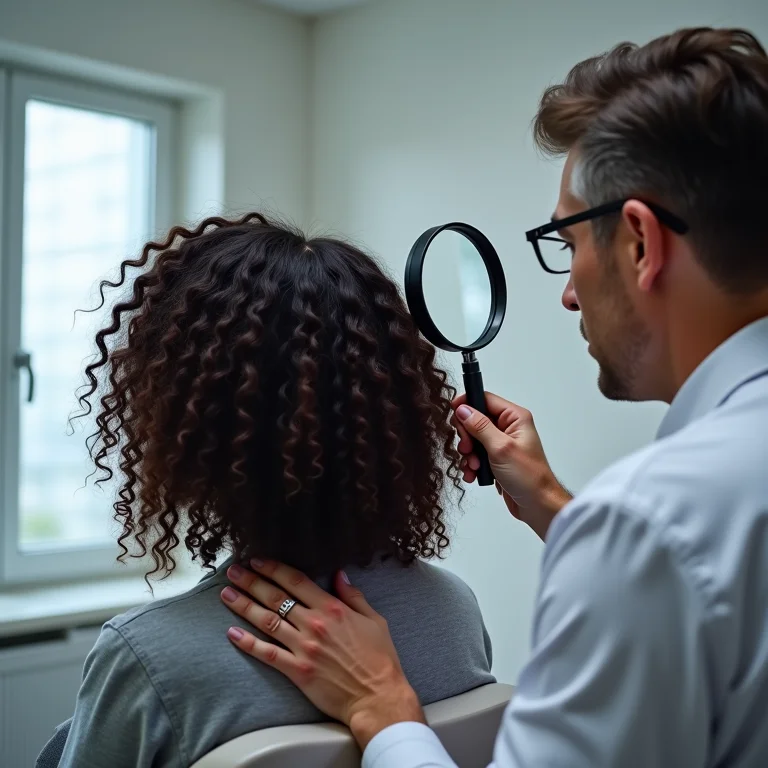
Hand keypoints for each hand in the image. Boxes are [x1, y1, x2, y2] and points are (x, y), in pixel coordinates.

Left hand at [221, 560, 423, 747]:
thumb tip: (339, 574)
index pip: (296, 581)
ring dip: (244, 605)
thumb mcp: (374, 619)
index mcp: (332, 608)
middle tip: (233, 572)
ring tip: (227, 594)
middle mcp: (314, 624)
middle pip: (276, 597)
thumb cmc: (380, 659)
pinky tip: (232, 633)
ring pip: (266, 621)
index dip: (274, 569)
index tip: (258, 561)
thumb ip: (353, 595)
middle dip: (251, 581)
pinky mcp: (297, 671)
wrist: (378, 697)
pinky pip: (267, 653)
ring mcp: (303, 648)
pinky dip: (248, 643)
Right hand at [452, 392, 571, 539]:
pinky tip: (474, 474)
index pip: (485, 399)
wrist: (537, 506)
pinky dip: (472, 464)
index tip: (453, 413)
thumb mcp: (501, 448)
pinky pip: (476, 455)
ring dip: (469, 454)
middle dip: (467, 436)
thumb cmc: (529, 477)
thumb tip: (463, 410)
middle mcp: (509, 428)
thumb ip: (480, 426)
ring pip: (473, 439)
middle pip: (475, 420)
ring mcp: (502, 444)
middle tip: (467, 449)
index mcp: (515, 418)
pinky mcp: (496, 458)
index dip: (468, 404)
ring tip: (475, 466)